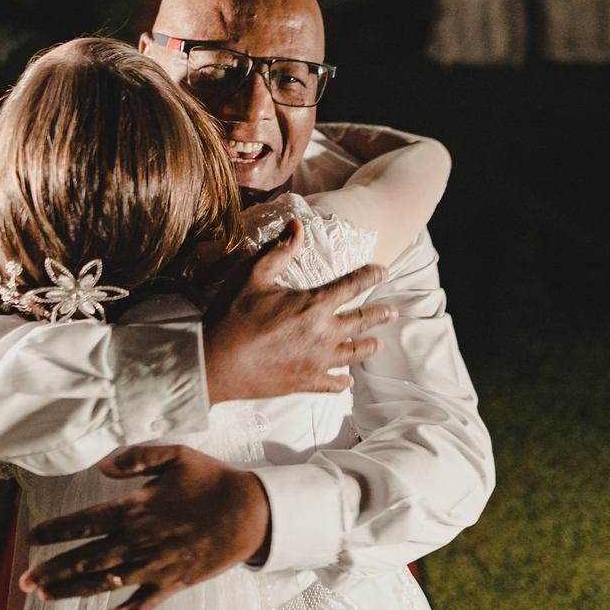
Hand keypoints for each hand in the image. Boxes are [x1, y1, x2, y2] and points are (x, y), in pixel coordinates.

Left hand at [21, 445, 268, 609]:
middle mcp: (139, 540)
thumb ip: (136, 458)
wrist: (250, 512)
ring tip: (46, 595)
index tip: (32, 536)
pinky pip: (140, 605)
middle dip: (52, 569)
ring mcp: (154, 565)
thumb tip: (102, 465)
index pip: (84, 521)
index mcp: (136, 508)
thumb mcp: (175, 455)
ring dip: (73, 590)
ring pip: (104, 582)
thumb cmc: (212, 480)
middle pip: (85, 557)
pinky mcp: (171, 583)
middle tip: (24, 579)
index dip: (55, 530)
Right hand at [203, 219, 397, 403]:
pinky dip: (343, 380)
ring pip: (353, 354)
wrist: (215, 362)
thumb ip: (278, 250)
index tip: (383, 270)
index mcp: (314, 305)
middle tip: (393, 312)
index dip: (370, 276)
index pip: (352, 286)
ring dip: (368, 346)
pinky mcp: (305, 383)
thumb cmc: (232, 316)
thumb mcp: (252, 275)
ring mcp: (317, 362)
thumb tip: (297, 225)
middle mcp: (324, 335)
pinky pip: (333, 383)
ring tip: (377, 343)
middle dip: (380, 314)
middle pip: (361, 322)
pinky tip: (347, 378)